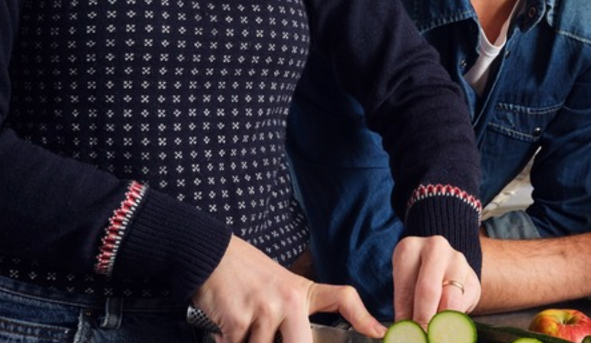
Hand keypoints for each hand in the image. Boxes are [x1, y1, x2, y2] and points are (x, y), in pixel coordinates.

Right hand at [194, 236, 385, 342]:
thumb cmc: (247, 274)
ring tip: (244, 327)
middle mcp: (290, 301)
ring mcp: (266, 310)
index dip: (363, 317)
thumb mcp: (281, 285)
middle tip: (269, 335)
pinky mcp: (240, 320)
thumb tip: (303, 336)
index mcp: (303, 292)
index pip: (343, 299)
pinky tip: (227, 328)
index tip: (378, 332)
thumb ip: (295, 311)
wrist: (212, 255)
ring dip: (249, 342)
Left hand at [391, 235, 480, 325]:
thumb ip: (404, 308)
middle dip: (423, 319)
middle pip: (428, 290)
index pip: (404, 287)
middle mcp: (434, 248)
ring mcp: (457, 262)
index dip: (404, 316)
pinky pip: (463, 307)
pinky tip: (446, 328)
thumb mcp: (404, 287)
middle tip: (420, 337)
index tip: (405, 334)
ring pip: (450, 300)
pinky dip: (453, 322)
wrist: (445, 268)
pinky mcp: (473, 279)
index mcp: (409, 248)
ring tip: (433, 334)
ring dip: (440, 323)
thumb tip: (403, 333)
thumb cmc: (416, 279)